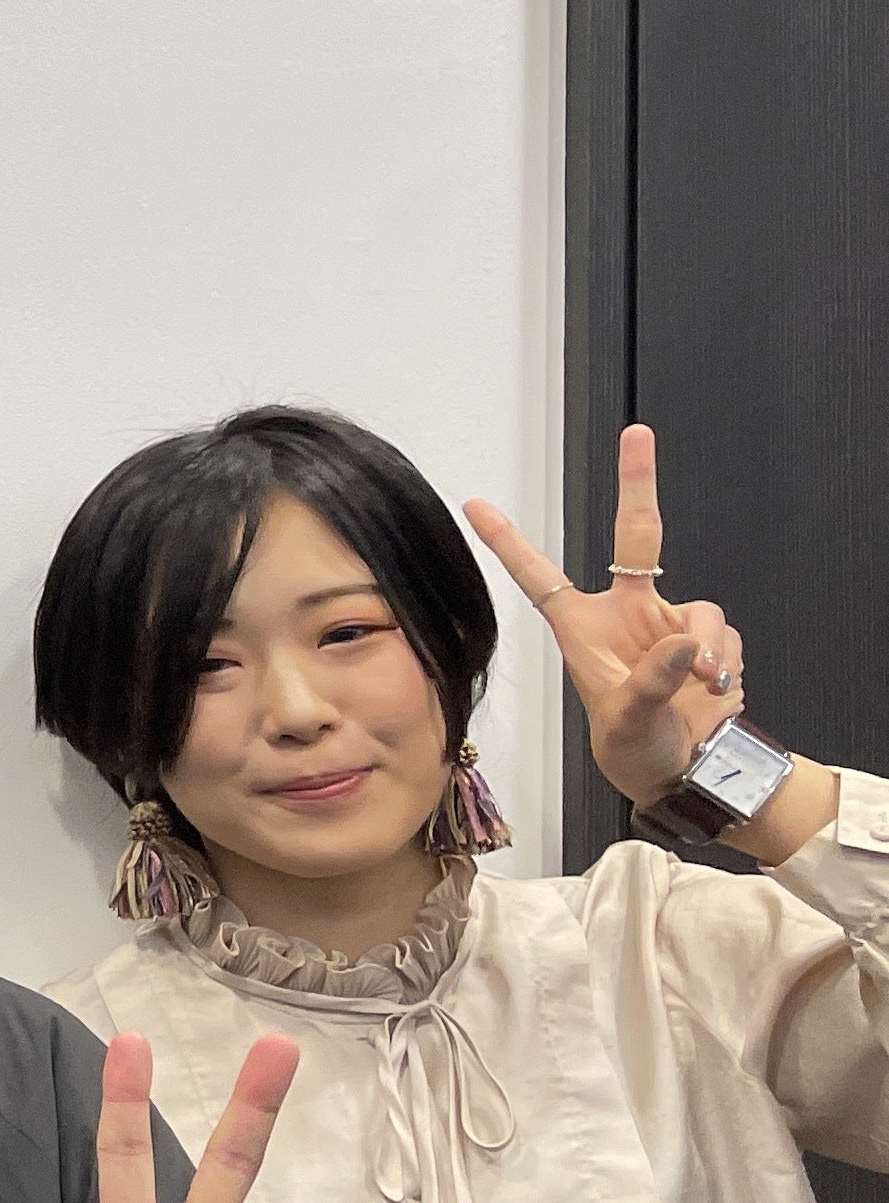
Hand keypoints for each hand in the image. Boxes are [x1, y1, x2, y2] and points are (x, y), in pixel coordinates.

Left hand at [467, 423, 745, 806]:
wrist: (679, 769)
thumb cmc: (633, 746)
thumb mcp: (628, 720)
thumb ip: (652, 681)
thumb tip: (682, 643)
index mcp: (582, 628)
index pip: (539, 575)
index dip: (508, 541)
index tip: (475, 504)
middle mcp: (627, 614)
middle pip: (638, 535)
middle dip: (639, 483)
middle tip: (637, 434)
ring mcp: (669, 622)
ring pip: (702, 611)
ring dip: (709, 649)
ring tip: (701, 688)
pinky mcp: (707, 638)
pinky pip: (724, 637)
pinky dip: (726, 663)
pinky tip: (715, 691)